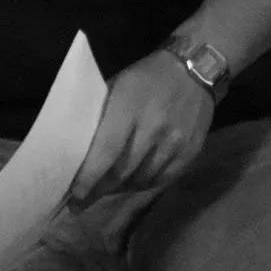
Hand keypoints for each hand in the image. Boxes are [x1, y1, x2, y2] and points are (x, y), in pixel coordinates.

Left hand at [68, 51, 214, 206]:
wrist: (195, 70)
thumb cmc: (145, 77)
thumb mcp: (116, 86)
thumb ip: (102, 117)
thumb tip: (80, 149)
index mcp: (129, 108)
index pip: (107, 150)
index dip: (91, 176)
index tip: (76, 195)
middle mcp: (155, 128)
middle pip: (123, 170)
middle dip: (100, 188)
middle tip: (82, 200)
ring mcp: (176, 143)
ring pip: (142, 178)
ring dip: (120, 189)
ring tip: (104, 191)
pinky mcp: (191, 152)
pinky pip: (163, 178)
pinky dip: (143, 184)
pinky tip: (130, 183)